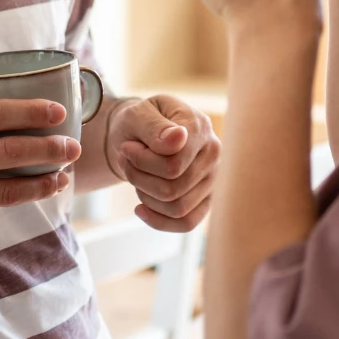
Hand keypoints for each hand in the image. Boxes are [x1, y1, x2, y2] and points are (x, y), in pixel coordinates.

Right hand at [0, 99, 79, 257]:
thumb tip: (1, 114)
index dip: (30, 111)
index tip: (57, 110)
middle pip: (8, 151)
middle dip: (48, 148)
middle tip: (72, 146)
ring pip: (7, 188)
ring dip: (41, 182)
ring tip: (62, 175)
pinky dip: (15, 198)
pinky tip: (33, 192)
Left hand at [106, 95, 219, 231]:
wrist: (141, 133)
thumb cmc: (139, 122)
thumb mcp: (137, 114)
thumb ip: (155, 126)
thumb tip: (178, 138)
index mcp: (199, 127)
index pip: (172, 165)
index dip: (142, 162)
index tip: (126, 148)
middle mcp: (213, 153)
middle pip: (172, 189)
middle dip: (139, 179)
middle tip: (125, 162)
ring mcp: (212, 178)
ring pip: (177, 208)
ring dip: (145, 197)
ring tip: (135, 176)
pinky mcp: (205, 198)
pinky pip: (186, 223)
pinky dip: (158, 221)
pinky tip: (140, 208)